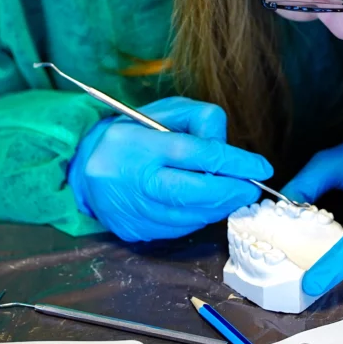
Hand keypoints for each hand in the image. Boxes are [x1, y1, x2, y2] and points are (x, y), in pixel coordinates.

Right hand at [69, 97, 270, 241]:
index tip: (261, 167)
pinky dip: (198, 218)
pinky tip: (204, 206)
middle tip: (252, 188)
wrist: (81, 168)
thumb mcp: (162, 112)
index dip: (235, 163)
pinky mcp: (135, 232)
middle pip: (195, 193)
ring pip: (190, 217)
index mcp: (142, 146)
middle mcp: (136, 182)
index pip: (198, 155)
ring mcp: (134, 212)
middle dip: (231, 192)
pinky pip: (178, 229)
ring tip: (232, 195)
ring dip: (218, 208)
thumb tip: (227, 146)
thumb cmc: (129, 134)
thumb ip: (198, 120)